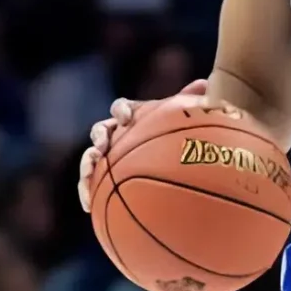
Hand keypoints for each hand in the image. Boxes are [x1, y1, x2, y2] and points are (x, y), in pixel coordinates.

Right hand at [77, 77, 209, 212]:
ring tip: (86, 178)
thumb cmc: (178, 142)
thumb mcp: (185, 123)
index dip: (122, 111)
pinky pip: (92, 185)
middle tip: (101, 147)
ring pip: (90, 158)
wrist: (172, 170)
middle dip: (99, 137)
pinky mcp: (105, 180)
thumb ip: (191, 104)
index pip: (121, 108)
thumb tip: (204, 82)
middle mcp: (116, 136)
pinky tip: (87, 207)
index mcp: (131, 119)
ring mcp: (109, 158)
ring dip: (86, 165)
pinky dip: (86, 193)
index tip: (127, 119)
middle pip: (101, 131)